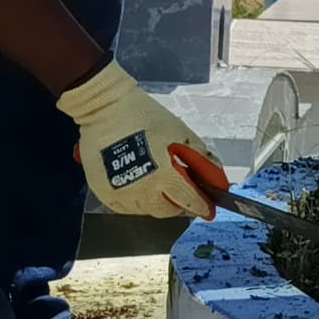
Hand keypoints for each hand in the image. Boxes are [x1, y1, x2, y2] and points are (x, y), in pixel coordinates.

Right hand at [54, 63, 219, 220]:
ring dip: (156, 202)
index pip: (188, 200)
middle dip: (178, 205)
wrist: (104, 108)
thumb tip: (216, 176)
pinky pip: (124, 207)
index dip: (201, 205)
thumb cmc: (141, 115)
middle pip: (166, 211)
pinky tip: (140, 186)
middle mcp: (140, 189)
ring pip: (145, 210)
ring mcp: (119, 193)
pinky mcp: (103, 192)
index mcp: (161, 175)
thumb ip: (199, 156)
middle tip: (183, 195)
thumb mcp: (178, 132)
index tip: (207, 209)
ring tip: (159, 185)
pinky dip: (136, 201)